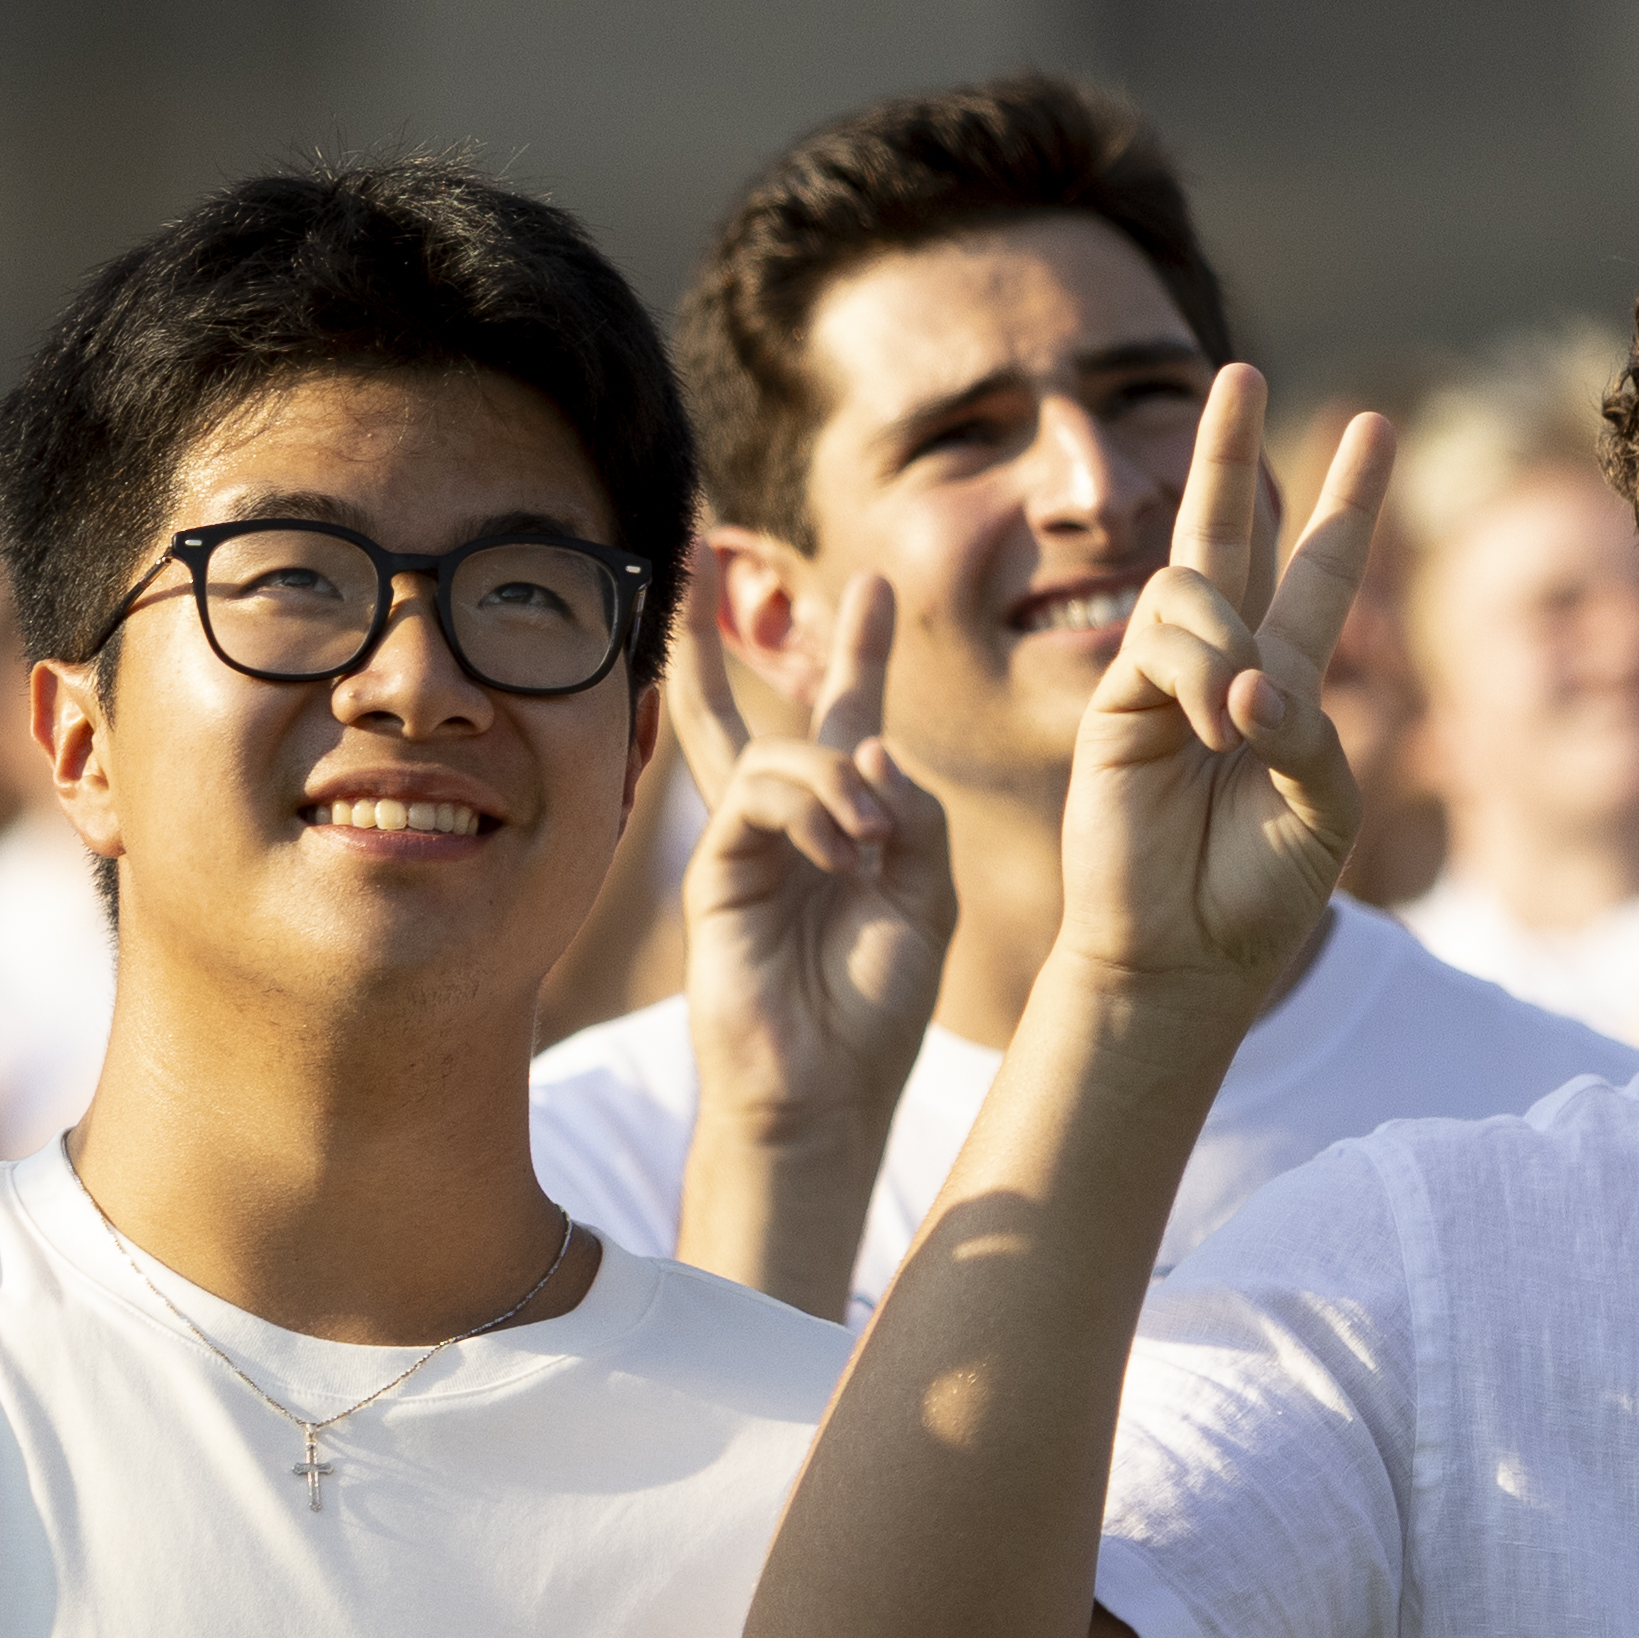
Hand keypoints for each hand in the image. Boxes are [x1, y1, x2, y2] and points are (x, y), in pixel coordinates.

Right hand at [675, 567, 944, 1161]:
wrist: (824, 1093)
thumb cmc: (875, 1006)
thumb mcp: (930, 896)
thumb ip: (915, 812)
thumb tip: (871, 750)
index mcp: (848, 823)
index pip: (849, 717)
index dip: (857, 650)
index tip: (870, 586)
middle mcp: (789, 824)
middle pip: (755, 710)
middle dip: (727, 630)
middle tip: (708, 544)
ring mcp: (745, 845)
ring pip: (779, 753)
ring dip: (838, 784)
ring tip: (870, 848)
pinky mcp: (715, 871)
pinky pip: (759, 799)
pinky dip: (812, 813)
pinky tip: (844, 855)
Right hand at [1047, 372, 1386, 1020]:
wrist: (1181, 953)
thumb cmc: (1261, 891)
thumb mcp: (1324, 803)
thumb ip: (1305, 724)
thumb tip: (1242, 678)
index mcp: (1290, 681)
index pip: (1323, 570)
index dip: (1348, 500)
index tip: (1378, 425)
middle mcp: (1224, 662)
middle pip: (1226, 530)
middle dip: (1228, 450)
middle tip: (1237, 370)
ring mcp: (1162, 679)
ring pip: (1192, 586)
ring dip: (1227, 646)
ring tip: (1237, 726)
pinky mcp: (1114, 701)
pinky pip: (1161, 638)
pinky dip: (1200, 673)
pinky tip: (1214, 725)